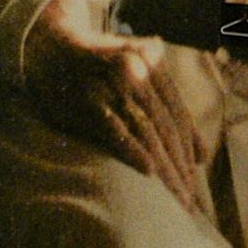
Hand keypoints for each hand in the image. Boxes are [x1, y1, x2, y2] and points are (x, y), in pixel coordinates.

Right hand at [21, 0, 211, 213]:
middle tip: (189, 201)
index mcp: (151, 62)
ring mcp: (112, 83)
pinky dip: (133, 151)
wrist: (45, 46)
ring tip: (175, 199)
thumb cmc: (93, 67)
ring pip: (147, 132)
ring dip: (165, 169)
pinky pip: (115, 129)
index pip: (177, 113)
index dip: (189, 147)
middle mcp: (137, 69)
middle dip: (180, 166)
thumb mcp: (133, 72)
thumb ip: (166, 107)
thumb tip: (202, 156)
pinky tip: (148, 171)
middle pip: (165, 126)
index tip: (196, 178)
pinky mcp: (89, 99)